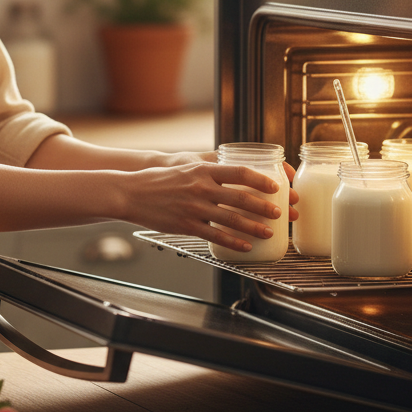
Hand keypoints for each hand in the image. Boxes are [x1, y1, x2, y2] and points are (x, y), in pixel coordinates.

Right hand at [122, 159, 298, 252]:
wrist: (131, 192)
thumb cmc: (159, 179)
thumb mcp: (185, 166)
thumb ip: (208, 168)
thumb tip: (231, 167)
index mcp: (202, 170)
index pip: (239, 172)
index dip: (261, 180)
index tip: (276, 186)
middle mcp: (200, 187)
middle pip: (241, 198)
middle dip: (265, 206)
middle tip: (280, 212)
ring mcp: (194, 207)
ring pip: (232, 219)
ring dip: (254, 227)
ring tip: (268, 231)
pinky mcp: (186, 225)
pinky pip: (215, 235)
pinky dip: (233, 241)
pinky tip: (245, 246)